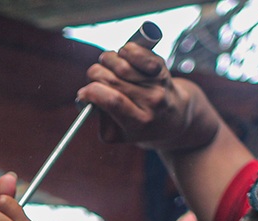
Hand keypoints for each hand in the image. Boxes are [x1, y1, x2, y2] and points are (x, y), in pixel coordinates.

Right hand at [79, 45, 216, 150]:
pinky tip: (122, 57)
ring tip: (107, 67)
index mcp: (139, 123)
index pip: (113, 101)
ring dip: (107, 60)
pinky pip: (137, 51)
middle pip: (113, 79)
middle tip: (93, 79)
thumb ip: (100, 120)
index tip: (84, 92)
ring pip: (122, 62)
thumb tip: (83, 97)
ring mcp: (157, 83)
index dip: (93, 92)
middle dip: (95, 75)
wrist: (173, 117)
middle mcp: (151, 101)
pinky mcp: (161, 67)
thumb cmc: (140, 126)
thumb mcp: (119, 134)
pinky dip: (124, 50)